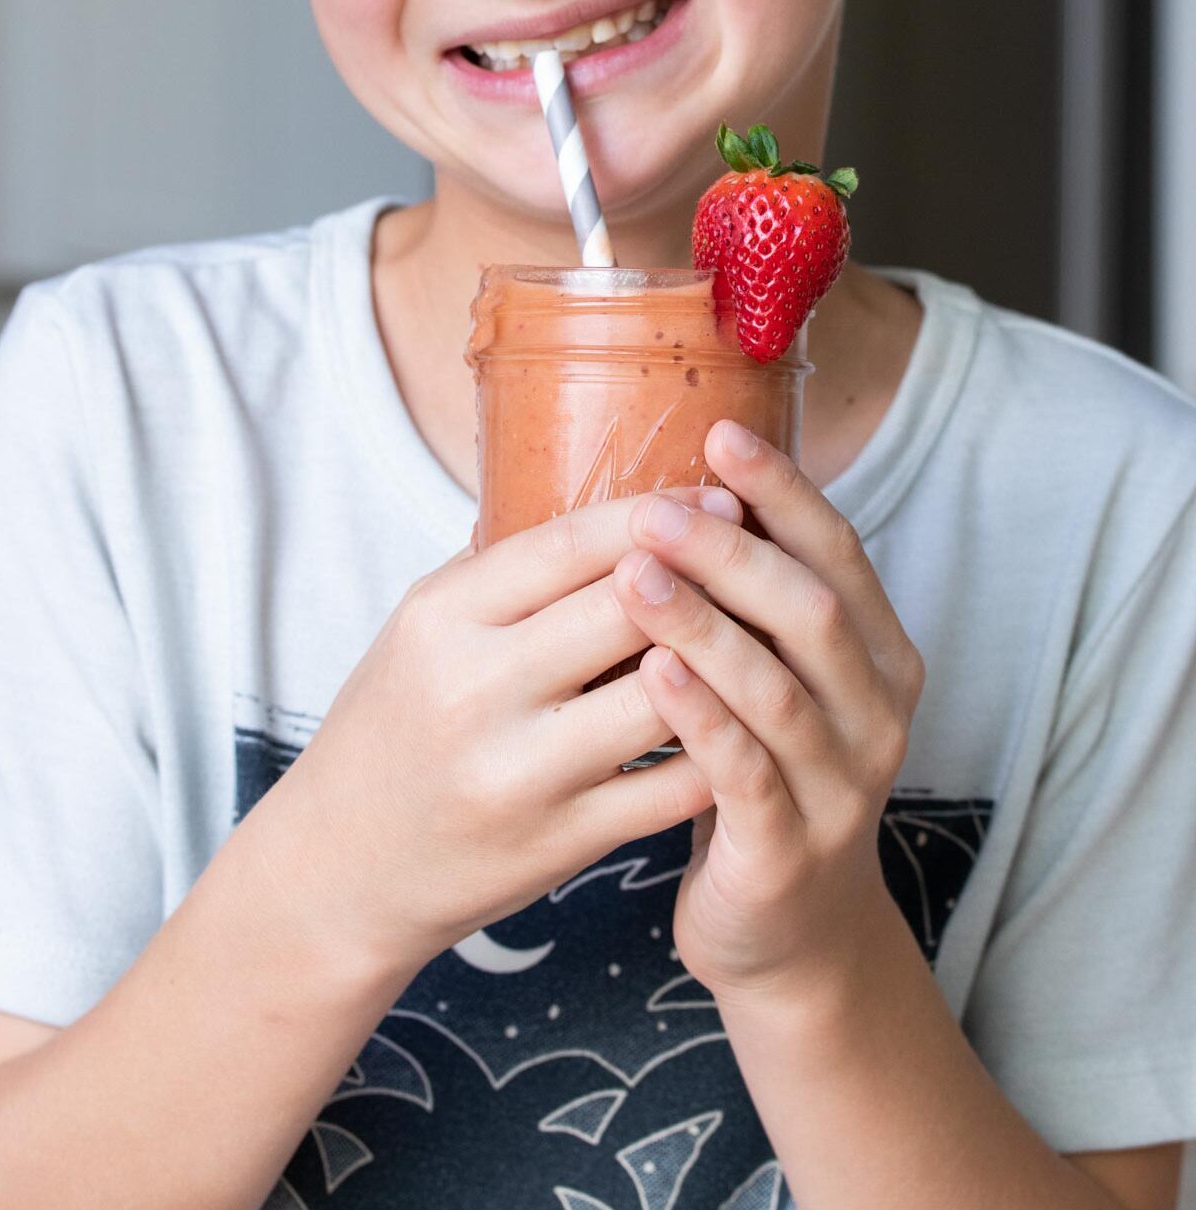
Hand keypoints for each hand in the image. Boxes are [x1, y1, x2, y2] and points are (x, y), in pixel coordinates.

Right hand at [250, 488, 734, 978]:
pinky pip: (673, 788)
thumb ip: (502, 572)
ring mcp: (522, 774)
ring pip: (666, 697)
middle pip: (631, 608)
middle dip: (709, 575)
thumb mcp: (420, 631)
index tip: (720, 496)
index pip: (572, 543)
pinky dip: (720, 749)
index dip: (660, 514)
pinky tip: (746, 722)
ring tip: (768, 635)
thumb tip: (608, 507)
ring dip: (728, 661)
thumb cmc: (391, 730)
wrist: (344, 869)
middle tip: (763, 557)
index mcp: (442, 621)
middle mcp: (478, 691)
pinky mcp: (560, 844)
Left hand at [610, 421, 925, 1003]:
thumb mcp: (773, 683)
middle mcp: (877, 711)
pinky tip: (651, 673)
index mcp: (874, 656)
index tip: (718, 434)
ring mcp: (842, 783)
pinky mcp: (790, 847)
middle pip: (812, 610)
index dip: (783, 491)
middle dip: (734, 553)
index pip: (837, 553)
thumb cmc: (762, 776)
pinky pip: (746, 772)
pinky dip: (701, 717)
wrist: (784, 925)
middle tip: (656, 510)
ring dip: (708, 624)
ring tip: (637, 573)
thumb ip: (748, 609)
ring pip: (779, 688)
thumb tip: (671, 498)